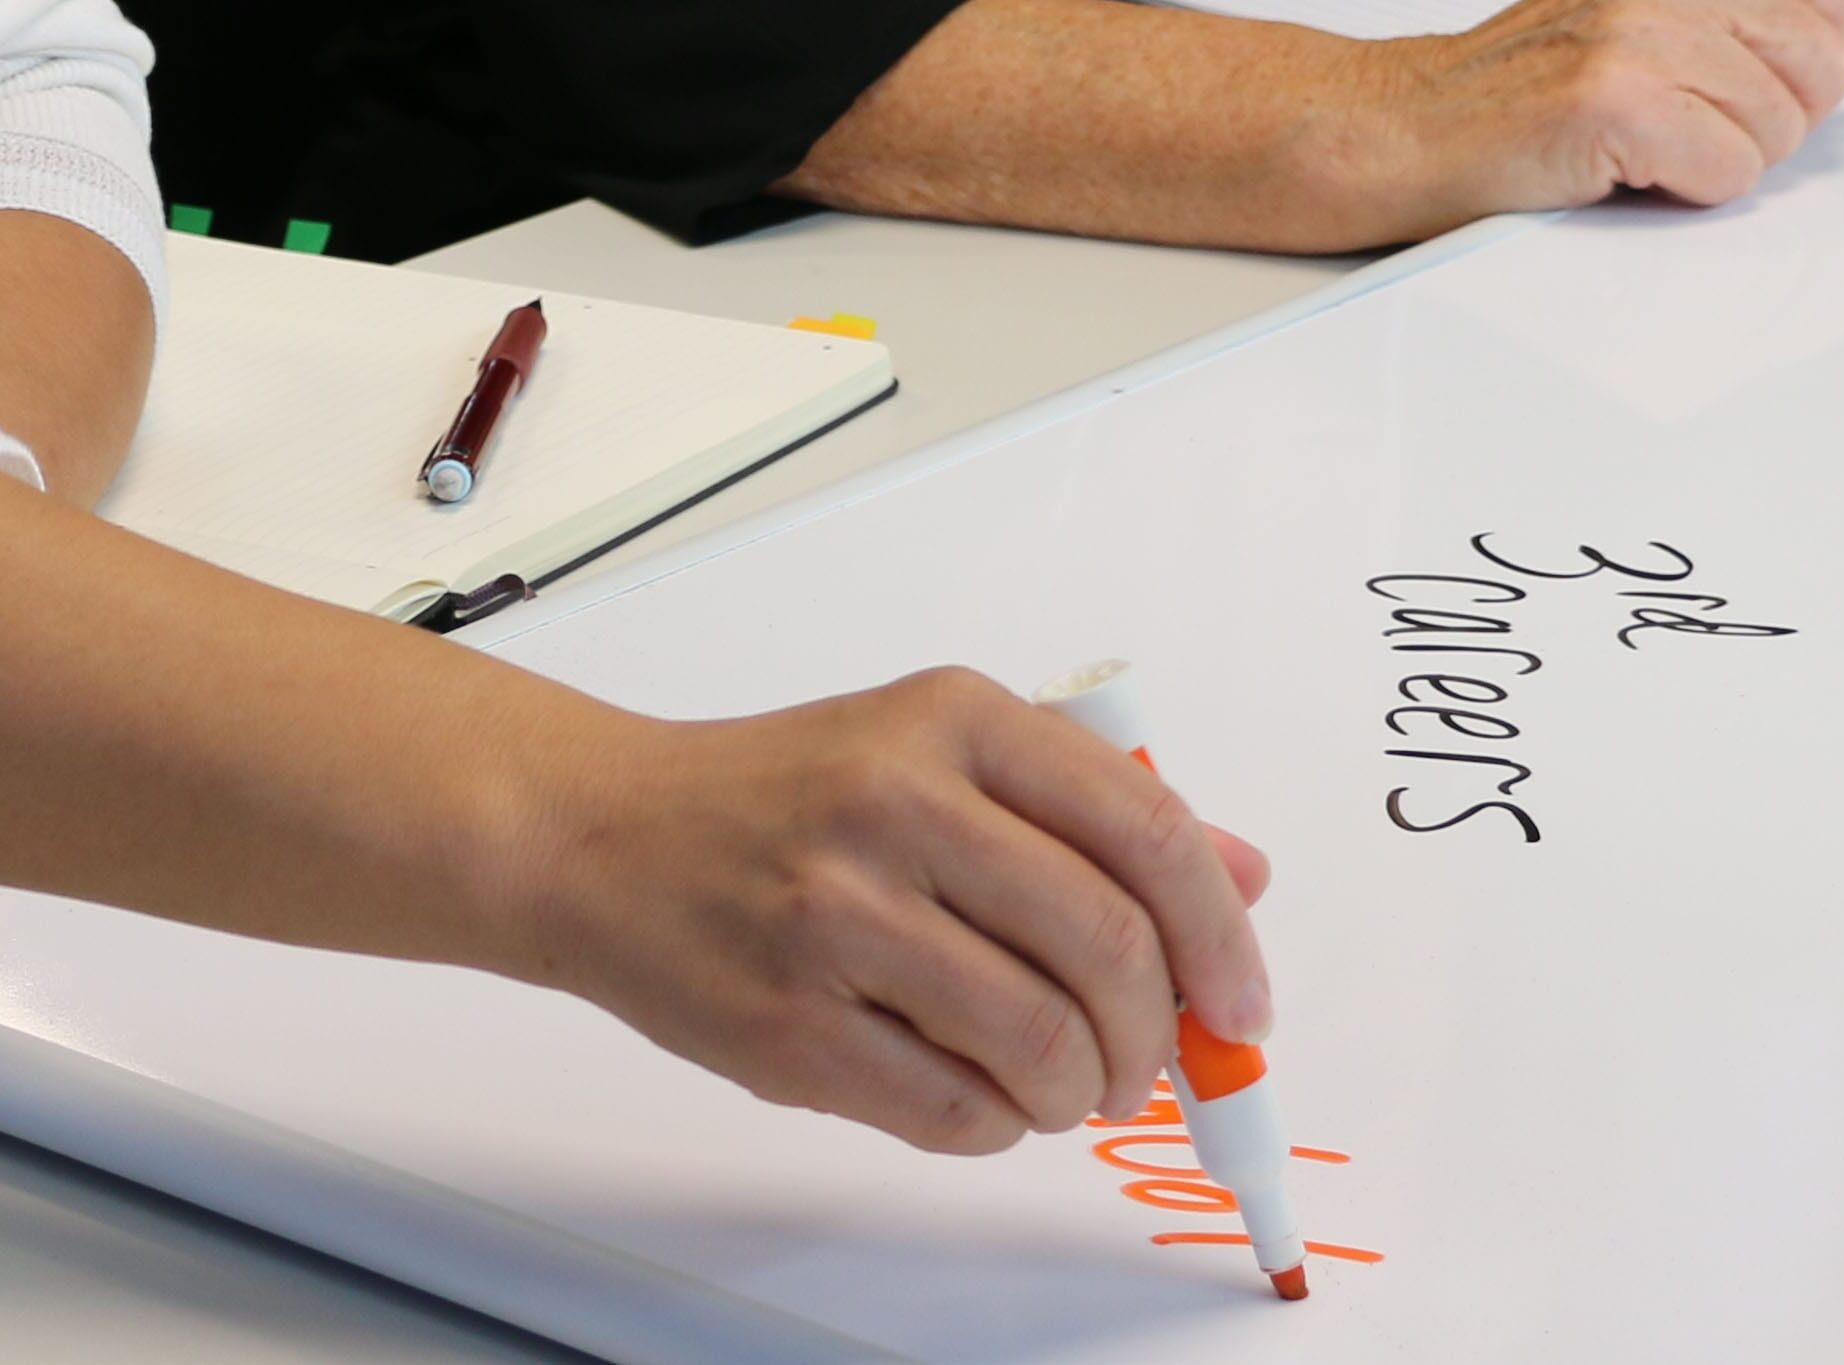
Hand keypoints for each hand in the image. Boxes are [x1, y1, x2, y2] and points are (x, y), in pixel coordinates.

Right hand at [516, 670, 1275, 1152]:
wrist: (602, 838)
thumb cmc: (784, 796)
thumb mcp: (938, 751)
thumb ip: (1089, 807)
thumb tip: (1242, 879)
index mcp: (952, 718)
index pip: (1146, 832)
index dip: (1220, 938)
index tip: (1241, 1005)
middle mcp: (896, 803)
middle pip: (1108, 949)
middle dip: (1156, 1037)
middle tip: (1147, 1064)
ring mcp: (836, 917)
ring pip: (1042, 1043)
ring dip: (1081, 1091)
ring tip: (1061, 1084)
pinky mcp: (790, 1025)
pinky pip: (953, 1112)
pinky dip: (996, 1125)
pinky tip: (978, 1094)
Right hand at [1330, 0, 1843, 224]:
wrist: (1411, 125)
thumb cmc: (1523, 82)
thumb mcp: (1636, 3)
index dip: (1797, 63)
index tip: (1741, 78)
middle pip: (1823, 69)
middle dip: (1766, 116)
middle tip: (1678, 118)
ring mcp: (1640, 31)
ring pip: (1779, 129)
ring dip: (1716, 157)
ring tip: (1639, 140)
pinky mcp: (1618, 100)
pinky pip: (1729, 171)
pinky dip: (1684, 189)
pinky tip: (1622, 163)